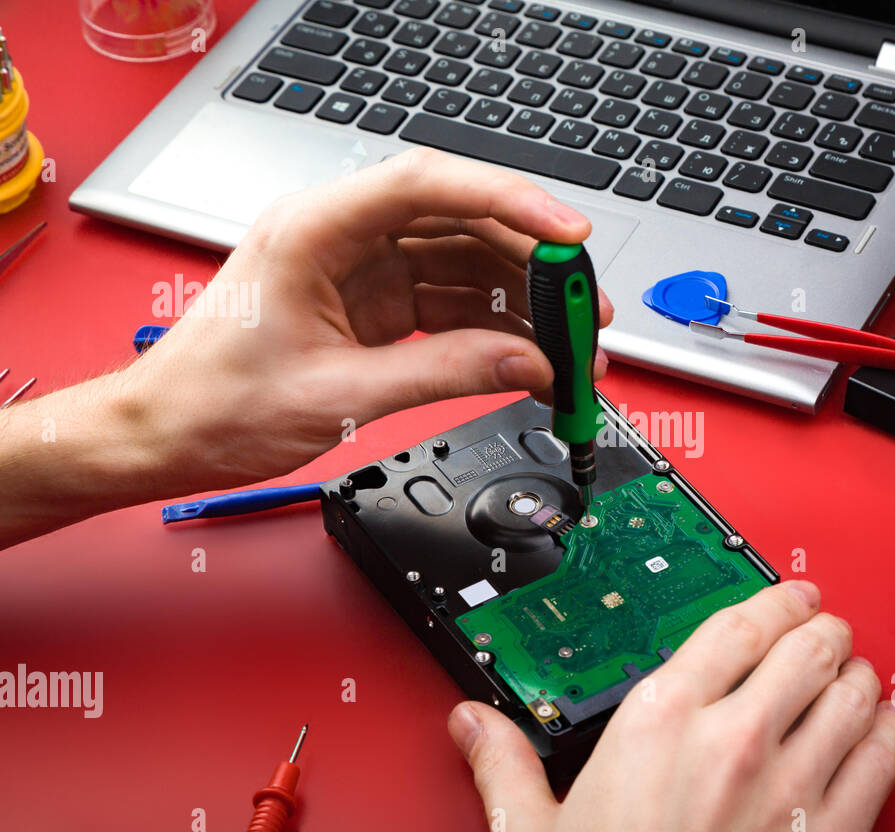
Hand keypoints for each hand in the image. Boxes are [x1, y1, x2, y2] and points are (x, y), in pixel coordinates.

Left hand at [118, 147, 612, 498]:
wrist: (166, 438)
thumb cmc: (214, 404)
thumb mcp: (341, 395)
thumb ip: (443, 374)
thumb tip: (525, 363)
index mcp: (315, 231)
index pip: (427, 187)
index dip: (509, 201)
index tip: (566, 233)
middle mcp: (342, 237)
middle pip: (461, 224)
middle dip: (533, 266)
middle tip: (584, 310)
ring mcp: (361, 269)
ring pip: (464, 263)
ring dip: (521, 302)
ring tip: (568, 346)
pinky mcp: (374, 304)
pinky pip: (449, 301)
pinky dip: (492, 328)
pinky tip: (528, 355)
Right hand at [447, 581, 894, 831]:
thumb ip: (504, 767)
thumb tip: (472, 728)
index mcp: (661, 722)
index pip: (738, 626)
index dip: (775, 599)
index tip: (788, 596)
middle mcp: (733, 742)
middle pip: (807, 648)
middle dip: (822, 629)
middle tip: (822, 627)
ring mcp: (788, 789)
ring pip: (851, 694)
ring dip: (856, 672)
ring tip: (850, 670)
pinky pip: (882, 759)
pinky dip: (888, 730)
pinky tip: (880, 725)